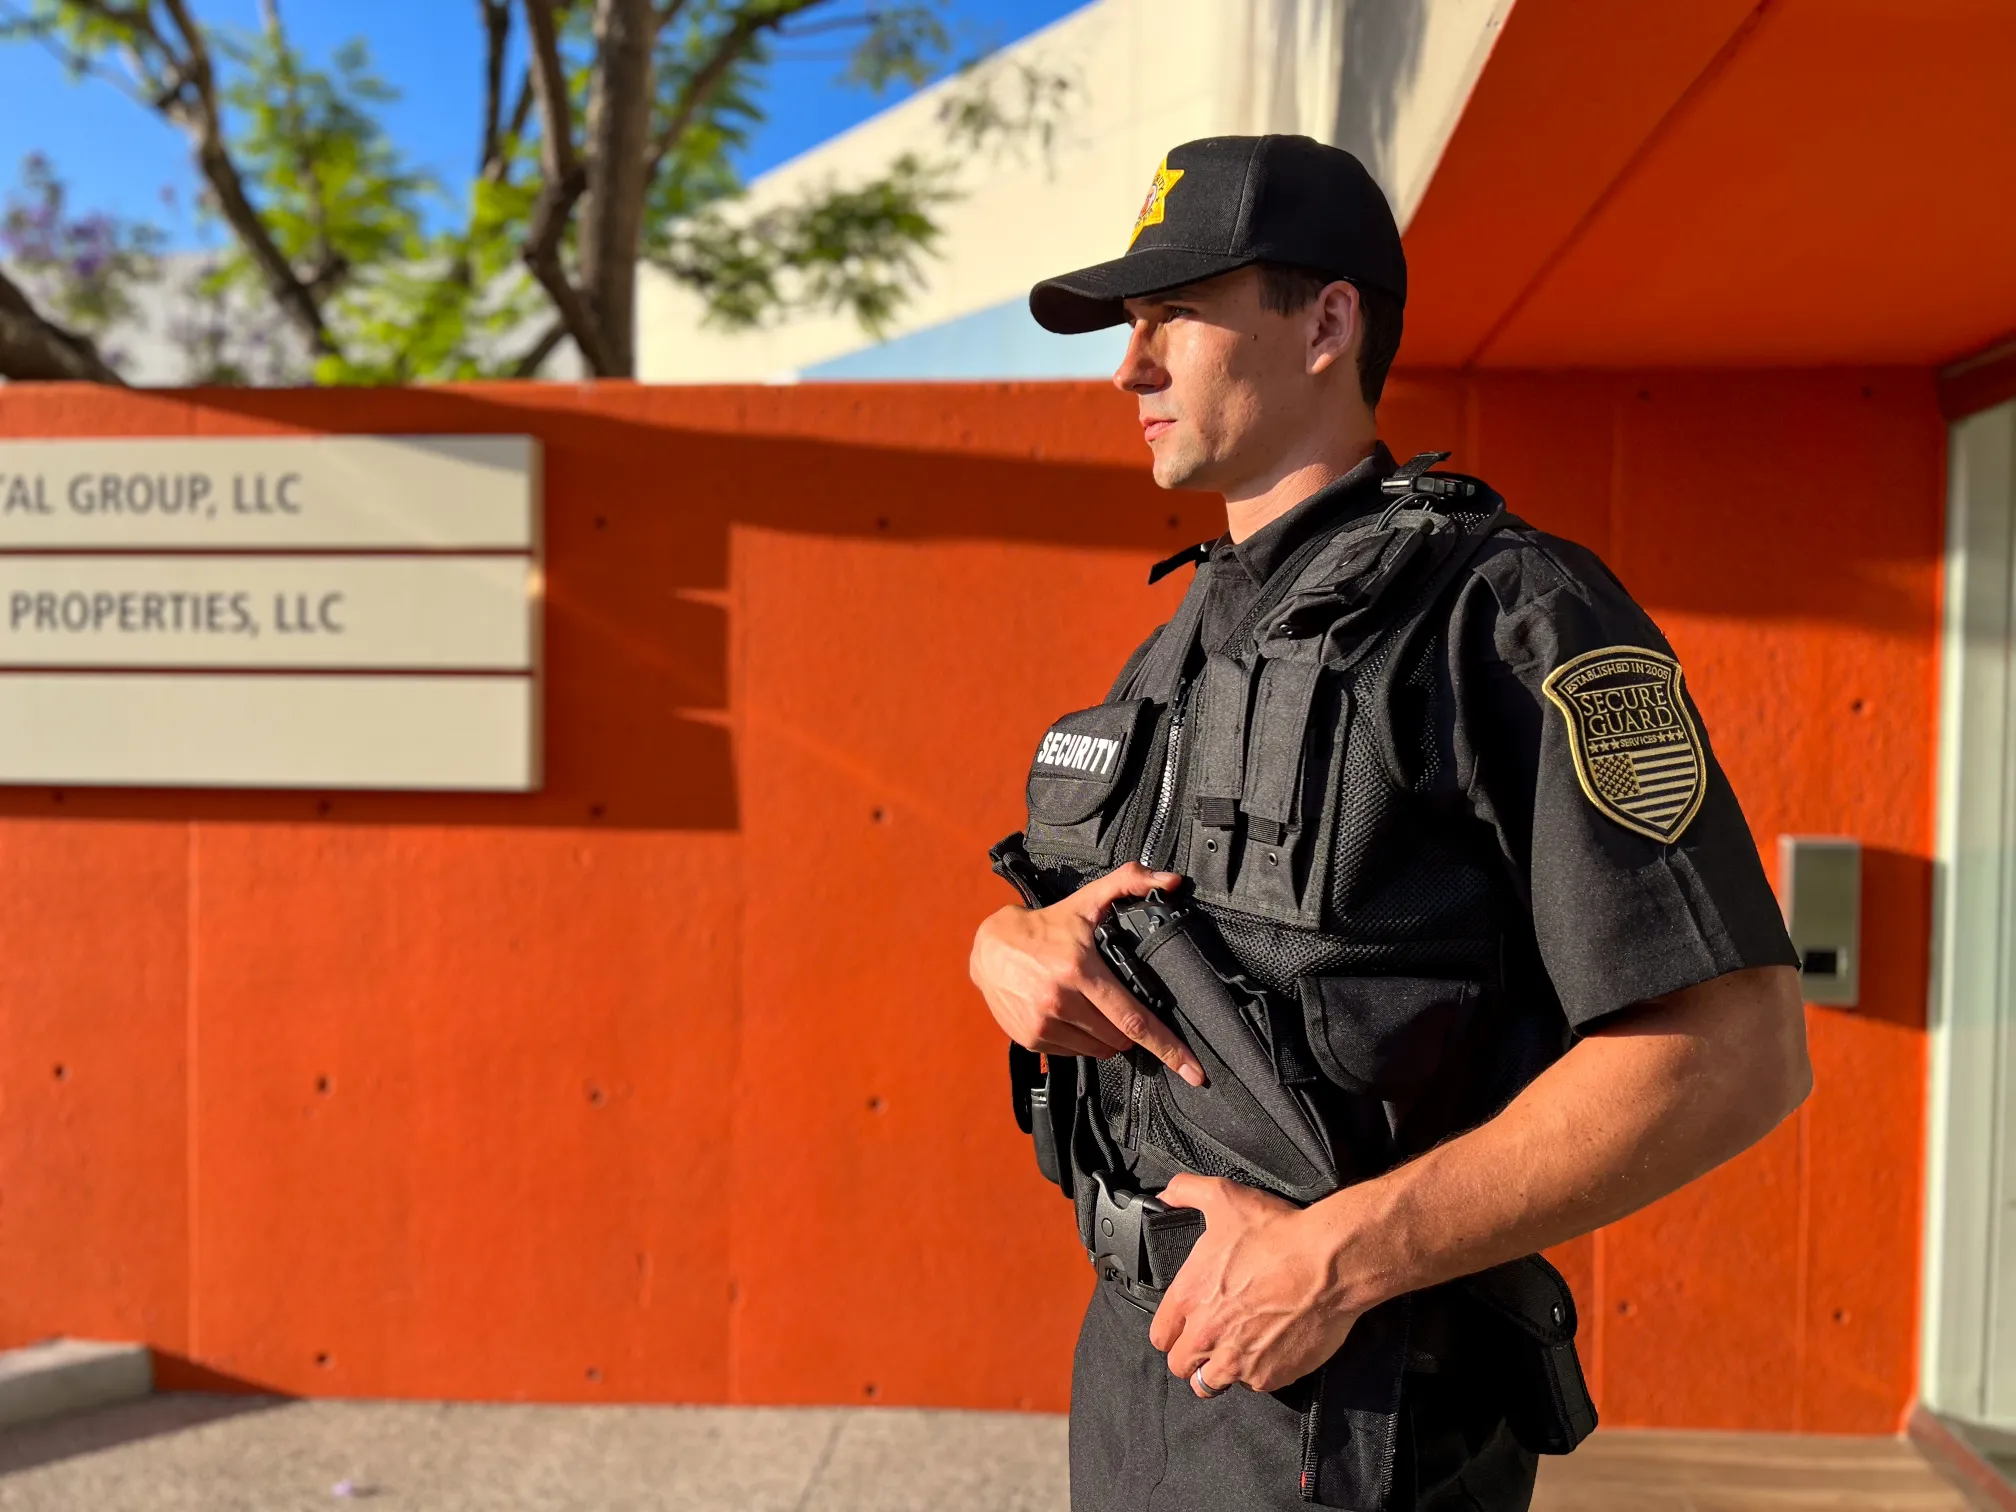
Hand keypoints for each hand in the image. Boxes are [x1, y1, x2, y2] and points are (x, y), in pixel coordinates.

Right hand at [968, 862, 1204, 1085]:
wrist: (990, 947)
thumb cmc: (1046, 927)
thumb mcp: (1087, 900)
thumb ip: (1131, 883)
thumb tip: (1173, 881)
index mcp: (1080, 970)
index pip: (1134, 1019)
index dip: (1168, 1048)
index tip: (1194, 1071)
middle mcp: (1060, 1001)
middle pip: (1119, 1038)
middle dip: (1130, 1030)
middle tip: (1119, 1003)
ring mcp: (1043, 1024)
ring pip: (1098, 1050)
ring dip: (1107, 1037)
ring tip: (1092, 1007)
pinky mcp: (1030, 1039)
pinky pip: (1074, 1054)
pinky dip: (1082, 1041)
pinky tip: (1072, 1016)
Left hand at [1150, 1174, 1365, 1395]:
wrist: (1329, 1264)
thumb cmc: (1279, 1233)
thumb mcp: (1224, 1197)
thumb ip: (1186, 1192)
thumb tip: (1165, 1195)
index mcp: (1188, 1298)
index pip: (1160, 1336)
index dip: (1173, 1331)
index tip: (1186, 1326)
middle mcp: (1206, 1335)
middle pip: (1180, 1366)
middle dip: (1192, 1356)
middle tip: (1211, 1341)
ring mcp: (1236, 1361)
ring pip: (1209, 1384)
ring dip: (1218, 1372)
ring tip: (1234, 1354)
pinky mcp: (1268, 1376)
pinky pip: (1251, 1387)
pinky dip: (1256, 1374)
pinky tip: (1267, 1350)